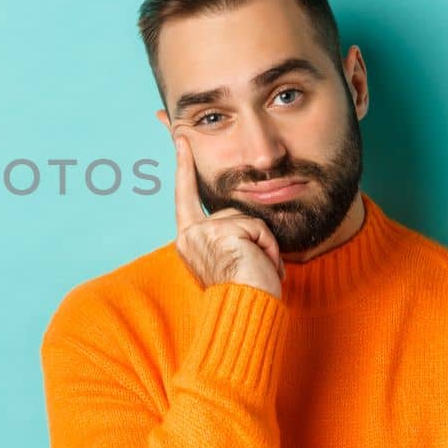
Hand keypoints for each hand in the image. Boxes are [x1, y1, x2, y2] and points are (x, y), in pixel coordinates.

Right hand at [172, 132, 284, 298]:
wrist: (246, 312)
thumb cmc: (245, 291)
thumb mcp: (231, 256)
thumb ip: (229, 234)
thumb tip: (240, 214)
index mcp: (188, 239)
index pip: (185, 194)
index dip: (183, 163)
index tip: (179, 136)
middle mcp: (188, 235)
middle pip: (233, 211)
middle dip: (254, 236)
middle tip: (254, 268)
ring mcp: (202, 233)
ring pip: (247, 219)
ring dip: (262, 244)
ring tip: (257, 270)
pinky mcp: (220, 232)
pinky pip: (257, 227)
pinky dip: (267, 247)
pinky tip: (261, 267)